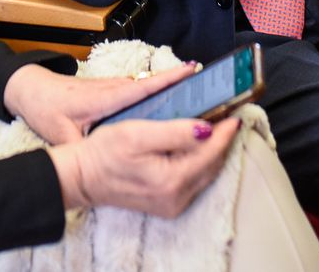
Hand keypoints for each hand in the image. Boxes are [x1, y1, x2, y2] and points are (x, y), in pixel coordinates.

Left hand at [4, 61, 198, 144]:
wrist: (32, 91)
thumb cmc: (47, 110)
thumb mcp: (63, 134)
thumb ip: (84, 147)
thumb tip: (102, 163)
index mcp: (106, 97)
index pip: (144, 86)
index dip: (169, 78)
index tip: (193, 70)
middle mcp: (115, 88)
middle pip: (155, 85)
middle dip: (182, 83)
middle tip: (213, 83)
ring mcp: (115, 88)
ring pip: (150, 88)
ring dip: (173, 89)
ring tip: (203, 95)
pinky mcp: (114, 92)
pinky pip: (142, 93)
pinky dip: (159, 95)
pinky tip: (175, 106)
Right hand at [47, 116, 239, 215]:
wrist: (82, 177)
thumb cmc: (104, 152)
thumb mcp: (138, 133)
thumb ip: (175, 132)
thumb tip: (207, 130)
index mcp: (172, 180)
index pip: (211, 152)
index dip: (226, 132)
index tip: (236, 114)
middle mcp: (176, 197)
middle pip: (212, 165)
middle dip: (223, 141)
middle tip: (230, 117)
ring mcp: (172, 204)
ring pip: (205, 174)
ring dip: (214, 151)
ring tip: (218, 128)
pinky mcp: (167, 204)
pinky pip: (194, 181)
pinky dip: (201, 162)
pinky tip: (199, 147)